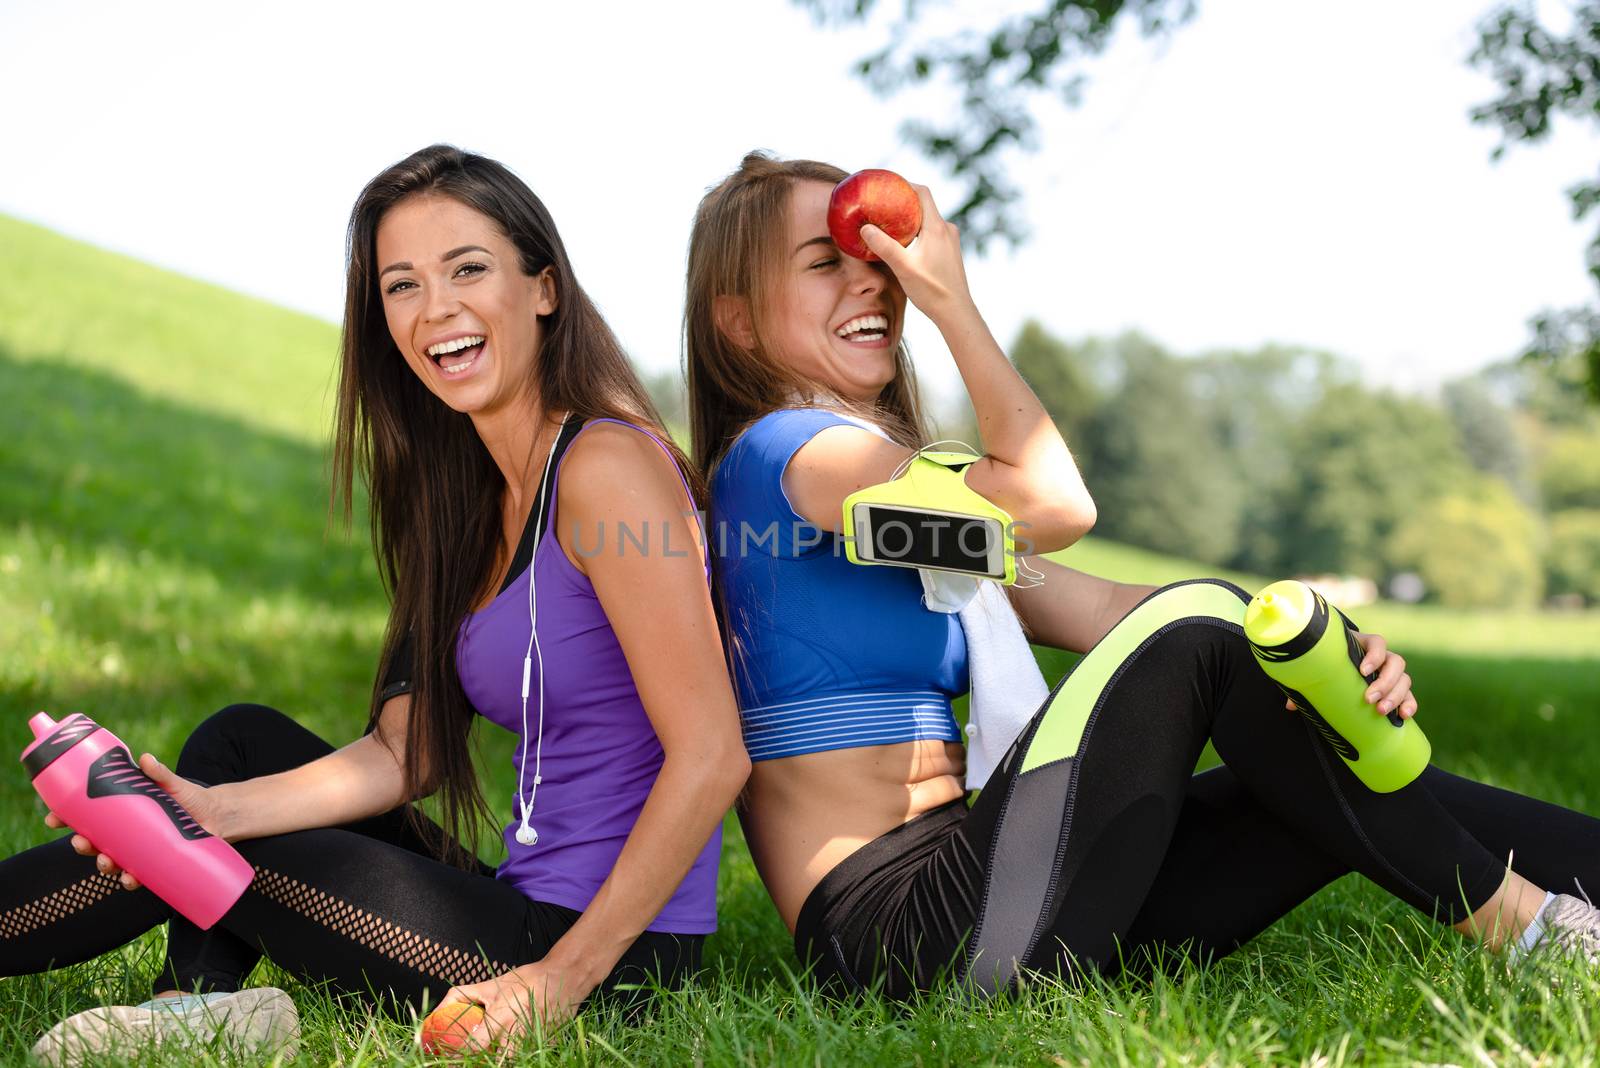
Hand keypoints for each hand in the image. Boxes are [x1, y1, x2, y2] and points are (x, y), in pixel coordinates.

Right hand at [43, 753, 220, 890]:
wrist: (217, 816)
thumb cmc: (189, 797)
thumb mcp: (172, 784)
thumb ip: (159, 773)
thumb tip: (145, 759)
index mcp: (121, 810)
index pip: (86, 815)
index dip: (66, 818)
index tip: (52, 819)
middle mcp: (124, 831)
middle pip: (93, 841)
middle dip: (81, 845)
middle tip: (80, 842)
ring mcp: (138, 848)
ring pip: (110, 860)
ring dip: (103, 864)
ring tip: (106, 862)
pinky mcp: (154, 862)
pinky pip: (136, 875)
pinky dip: (130, 880)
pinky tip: (129, 879)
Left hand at [437, 960, 584, 1052]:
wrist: (564, 977)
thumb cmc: (525, 980)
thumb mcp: (490, 984)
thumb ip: (461, 996)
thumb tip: (435, 1012)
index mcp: (501, 1016)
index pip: (475, 1045)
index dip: (458, 1057)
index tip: (446, 1060)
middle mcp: (517, 1031)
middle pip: (495, 1062)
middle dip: (479, 1063)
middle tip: (466, 1063)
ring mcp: (532, 1041)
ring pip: (510, 1061)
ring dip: (497, 1060)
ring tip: (486, 1057)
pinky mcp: (545, 1046)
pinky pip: (526, 1058)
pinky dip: (516, 1058)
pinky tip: (509, 1053)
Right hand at [858, 184, 972, 322]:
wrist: (956, 312)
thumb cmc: (932, 290)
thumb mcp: (904, 267)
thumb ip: (884, 246)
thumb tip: (864, 228)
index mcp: (937, 227)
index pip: (922, 192)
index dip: (905, 184)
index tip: (886, 184)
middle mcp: (947, 229)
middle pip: (923, 204)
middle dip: (903, 201)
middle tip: (882, 203)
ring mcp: (950, 240)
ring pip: (927, 219)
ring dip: (910, 218)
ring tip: (889, 223)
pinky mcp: (950, 251)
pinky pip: (931, 232)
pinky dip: (917, 231)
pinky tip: (904, 243)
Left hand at [1283, 632, 1416, 719]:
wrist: (1334, 668)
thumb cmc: (1325, 664)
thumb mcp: (1318, 668)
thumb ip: (1307, 683)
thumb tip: (1291, 706)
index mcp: (1362, 645)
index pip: (1378, 643)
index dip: (1374, 656)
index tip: (1362, 671)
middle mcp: (1381, 657)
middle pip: (1395, 663)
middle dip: (1385, 682)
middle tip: (1368, 699)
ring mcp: (1390, 673)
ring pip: (1404, 679)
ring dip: (1396, 695)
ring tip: (1380, 711)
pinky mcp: (1395, 689)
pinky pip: (1409, 695)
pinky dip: (1409, 704)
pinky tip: (1404, 716)